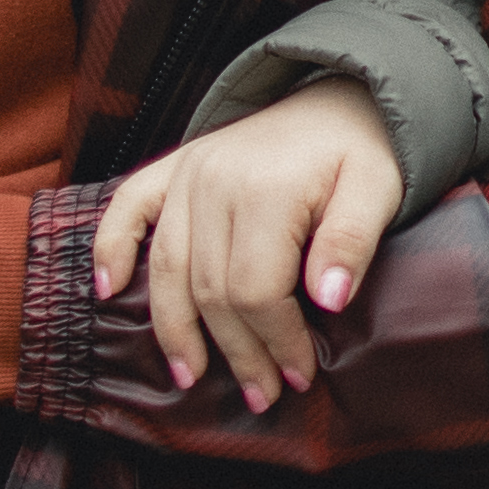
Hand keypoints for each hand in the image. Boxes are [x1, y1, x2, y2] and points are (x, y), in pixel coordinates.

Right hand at [90, 83, 407, 411]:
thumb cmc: (362, 152)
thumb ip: (352, 242)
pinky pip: (128, 207)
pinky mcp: (174, 167)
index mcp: (267, 190)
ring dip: (175, 329)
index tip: (298, 376)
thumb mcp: (379, 190)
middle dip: (236, 351)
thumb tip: (326, 299)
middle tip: (261, 394)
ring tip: (191, 375)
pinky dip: (112, 248)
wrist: (341, 95)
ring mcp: (188, 172)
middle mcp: (215, 180)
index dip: (275, 341)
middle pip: (211, 290)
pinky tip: (108, 291)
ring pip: (168, 269)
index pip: (257, 290)